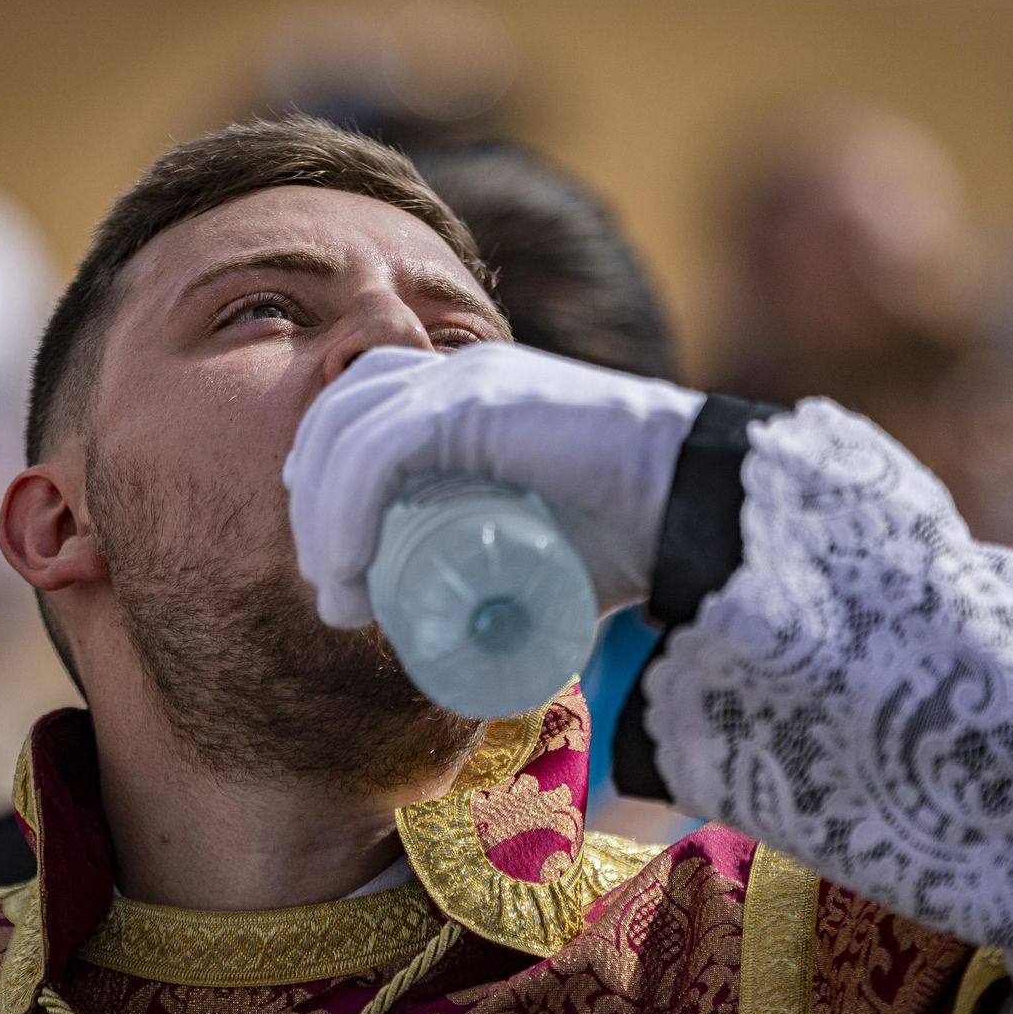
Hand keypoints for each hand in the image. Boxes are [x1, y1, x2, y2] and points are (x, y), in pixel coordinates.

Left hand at [283, 342, 705, 626]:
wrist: (699, 509)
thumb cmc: (634, 536)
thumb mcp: (539, 552)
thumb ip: (498, 573)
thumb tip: (465, 642)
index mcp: (468, 392)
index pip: (359, 412)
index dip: (325, 483)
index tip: (336, 570)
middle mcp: (459, 371)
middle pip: (338, 418)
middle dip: (313, 507)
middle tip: (334, 591)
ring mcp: (466, 380)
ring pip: (346, 433)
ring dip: (322, 520)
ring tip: (340, 595)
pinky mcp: (476, 404)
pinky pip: (377, 450)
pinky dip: (345, 514)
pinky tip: (347, 571)